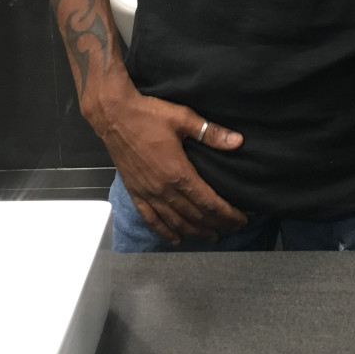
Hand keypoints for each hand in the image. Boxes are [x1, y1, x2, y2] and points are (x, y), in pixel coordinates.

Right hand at [93, 79, 246, 244]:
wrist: (113, 115)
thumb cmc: (148, 114)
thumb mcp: (183, 118)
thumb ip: (210, 133)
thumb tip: (238, 141)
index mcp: (178, 172)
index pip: (208, 202)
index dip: (227, 214)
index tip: (241, 219)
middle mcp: (163, 188)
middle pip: (195, 216)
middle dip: (216, 225)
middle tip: (232, 229)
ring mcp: (147, 193)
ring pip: (175, 221)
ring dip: (195, 231)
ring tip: (211, 236)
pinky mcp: (135, 192)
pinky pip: (150, 219)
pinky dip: (164, 232)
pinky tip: (176, 239)